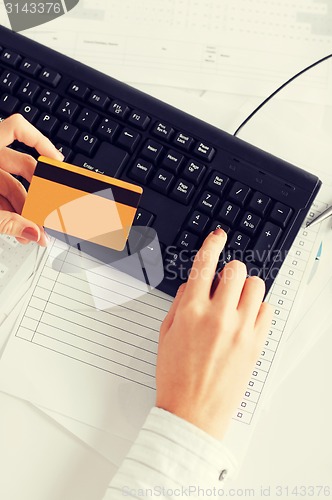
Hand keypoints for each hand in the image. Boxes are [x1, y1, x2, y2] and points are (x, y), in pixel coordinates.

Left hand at [0, 114, 62, 245]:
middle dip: (37, 192)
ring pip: (10, 187)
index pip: (17, 129)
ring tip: (33, 230)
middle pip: (20, 166)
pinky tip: (20, 231)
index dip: (41, 141)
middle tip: (49, 210)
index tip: (57, 161)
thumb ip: (7, 223)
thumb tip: (35, 234)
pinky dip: (10, 214)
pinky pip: (0, 198)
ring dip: (24, 210)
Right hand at [156, 229, 272, 438]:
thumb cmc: (175, 375)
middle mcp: (218, 316)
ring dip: (245, 286)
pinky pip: (267, 309)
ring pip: (256, 285)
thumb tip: (193, 283)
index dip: (212, 244)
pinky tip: (245, 318)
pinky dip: (257, 308)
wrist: (192, 411)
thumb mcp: (166, 333)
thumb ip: (180, 303)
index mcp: (191, 312)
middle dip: (229, 269)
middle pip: (236, 270)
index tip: (218, 236)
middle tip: (223, 282)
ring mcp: (241, 330)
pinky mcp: (256, 343)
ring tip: (236, 300)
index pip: (204, 265)